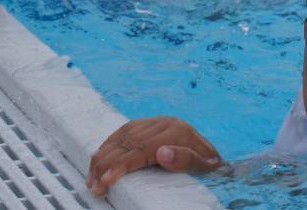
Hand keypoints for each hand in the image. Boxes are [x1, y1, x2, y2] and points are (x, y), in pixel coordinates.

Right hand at [87, 117, 222, 197]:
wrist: (214, 151)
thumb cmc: (210, 164)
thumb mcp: (206, 166)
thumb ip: (186, 159)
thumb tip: (162, 153)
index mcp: (177, 132)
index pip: (143, 149)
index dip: (122, 164)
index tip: (107, 180)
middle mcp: (163, 123)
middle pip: (128, 142)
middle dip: (107, 164)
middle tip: (93, 185)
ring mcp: (155, 121)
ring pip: (123, 136)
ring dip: (103, 155)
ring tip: (91, 177)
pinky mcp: (149, 123)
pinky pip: (124, 130)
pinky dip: (109, 143)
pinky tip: (98, 157)